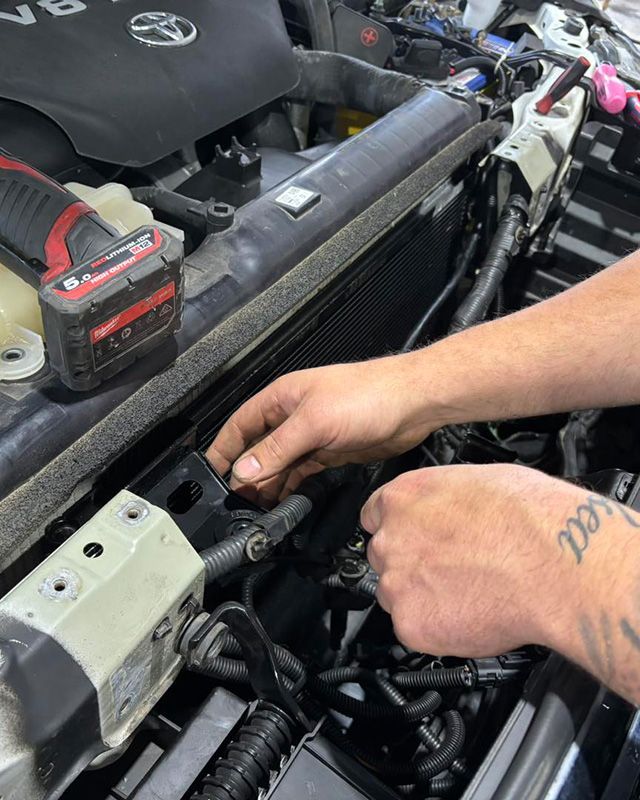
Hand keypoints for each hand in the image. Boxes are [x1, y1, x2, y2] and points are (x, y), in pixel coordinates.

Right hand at [206, 354, 447, 503]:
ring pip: (280, 464)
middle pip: (259, 448)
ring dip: (268, 485)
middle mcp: (293, 416)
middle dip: (246, 474)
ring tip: (257, 509)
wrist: (413, 403)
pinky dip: (291, 487)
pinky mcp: (330, 451)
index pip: (240, 425)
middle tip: (236, 502)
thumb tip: (245, 468)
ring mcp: (312, 435)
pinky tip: (284, 502)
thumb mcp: (315, 422)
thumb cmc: (369, 393)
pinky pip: (302, 472)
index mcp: (282, 399)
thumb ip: (278, 448)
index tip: (211, 474)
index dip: (224, 449)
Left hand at [361, 463, 587, 657]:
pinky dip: (436, 628)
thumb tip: (450, 508)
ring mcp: (397, 583)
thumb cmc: (531, 519)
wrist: (554, 564)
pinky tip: (469, 614)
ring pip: (395, 594)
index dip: (397, 529)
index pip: (374, 516)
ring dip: (421, 597)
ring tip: (467, 593)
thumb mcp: (477, 481)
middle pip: (383, 556)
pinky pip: (414, 628)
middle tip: (448, 570)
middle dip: (409, 564)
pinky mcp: (411, 623)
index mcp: (404, 497)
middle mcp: (392, 539)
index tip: (413, 539)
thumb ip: (444, 500)